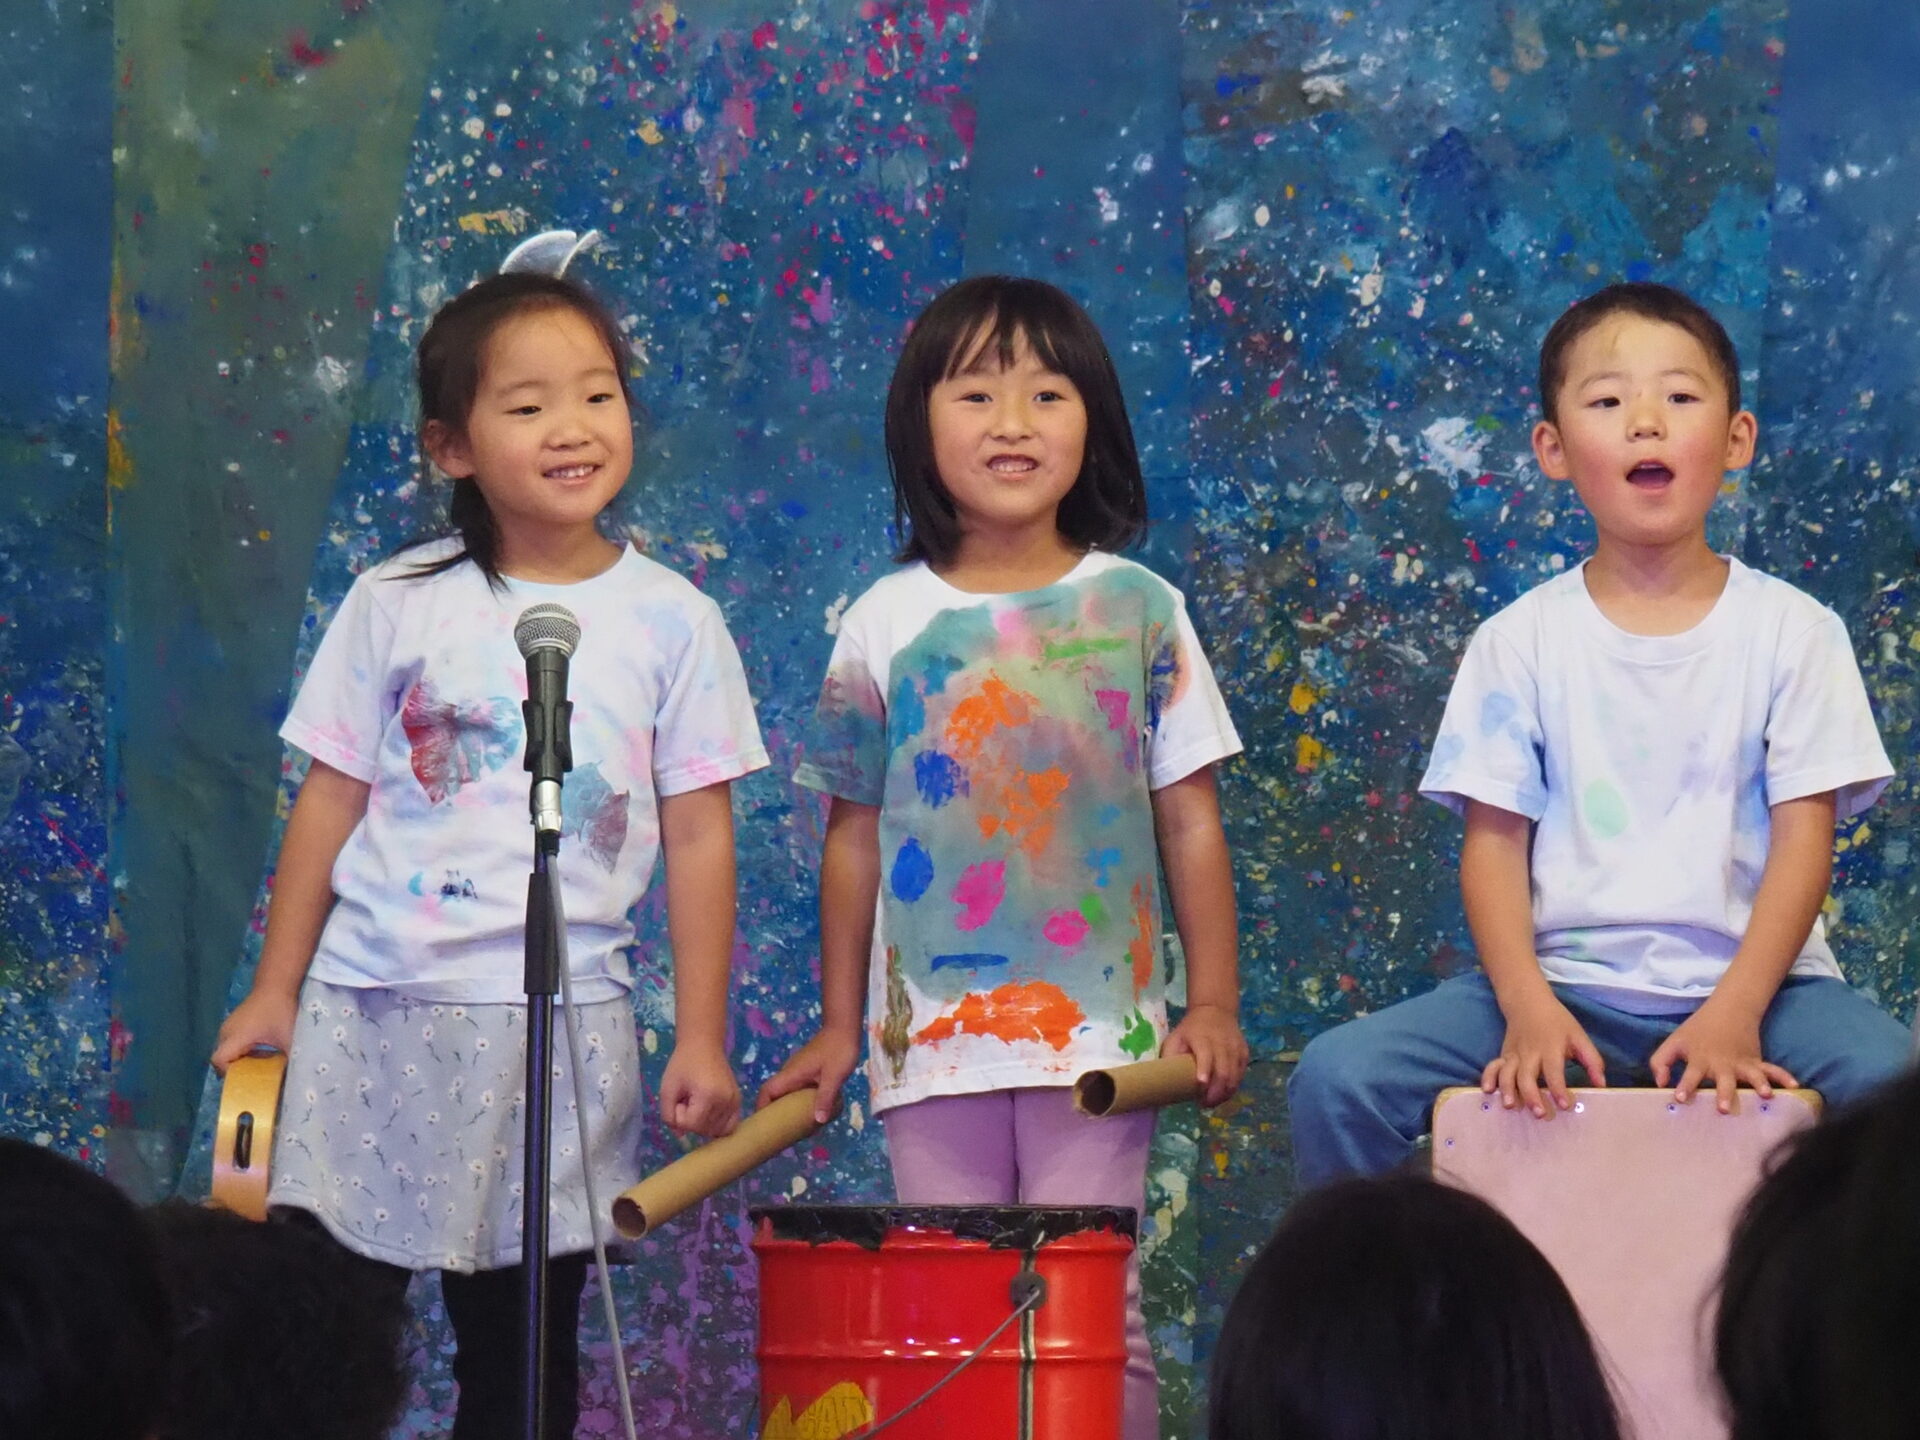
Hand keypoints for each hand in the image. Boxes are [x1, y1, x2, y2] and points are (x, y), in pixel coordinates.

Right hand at [210, 988, 297, 1072]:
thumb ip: (290, 1059)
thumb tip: (295, 1077)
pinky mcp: (235, 1022)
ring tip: (259, 1068)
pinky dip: (243, 1051)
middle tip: (253, 1079)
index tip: (247, 1080)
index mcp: (235, 1036)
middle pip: (222, 1058)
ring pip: (228, 1050)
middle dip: (237, 1070)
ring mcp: (229, 1025)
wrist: (277, 983)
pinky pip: (233, 1042)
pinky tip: (261, 1053)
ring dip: (240, 1060)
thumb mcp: (289, 1038)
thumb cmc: (282, 1010)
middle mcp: (226, 1032)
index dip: (229, 1074)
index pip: (219, 1061)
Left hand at [658, 1040, 741, 1137]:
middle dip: (690, 1120)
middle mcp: (726, 1101)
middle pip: (704, 1130)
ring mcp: (735, 1102)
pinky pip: (730, 1126)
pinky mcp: (738, 1102)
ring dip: (703, 1124)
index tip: (679, 1099)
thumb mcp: (667, 1089)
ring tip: (697, 1105)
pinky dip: (718, 1126)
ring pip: (716, 1131)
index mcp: (708, 1096)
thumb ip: (668, 1116)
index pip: (691, 1125)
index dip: (679, 1117)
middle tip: (687, 1100)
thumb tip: (680, 1135)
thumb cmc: (683, 1064)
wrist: (704, 1045)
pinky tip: (709, 1115)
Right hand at [757, 1028, 860, 1124]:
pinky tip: (809, 1112)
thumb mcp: (834, 1076)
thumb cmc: (838, 1050)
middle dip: (775, 1113)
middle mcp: (790, 1073)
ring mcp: (798, 1071)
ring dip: (788, 1108)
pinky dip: (798, 1101)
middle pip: (774, 1095)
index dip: (762, 1108)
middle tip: (782, 1133)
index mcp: (791, 1074)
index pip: (767, 1091)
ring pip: (786, 1093)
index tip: (764, 1125)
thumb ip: (825, 1098)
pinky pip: (797, 1089)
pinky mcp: (806, 1070)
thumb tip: (818, 1121)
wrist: (844, 1028)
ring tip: (795, 1128)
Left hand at [1163, 1004, 1248, 1107]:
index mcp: (1202, 1038)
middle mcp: (1222, 1043)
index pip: (1205, 1056)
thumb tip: (1163, 1079)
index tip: (1201, 1085)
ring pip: (1235, 1076)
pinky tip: (1223, 1094)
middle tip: (1204, 1104)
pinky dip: (1233, 1087)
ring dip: (1224, 1093)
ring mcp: (1236, 1048)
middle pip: (1223, 1071)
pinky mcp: (1244, 1053)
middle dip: (1215, 1092)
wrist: (1215, 1011)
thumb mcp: (1176, 1037)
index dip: (1204, 1070)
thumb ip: (1171, 1056)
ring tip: (1213, 1103)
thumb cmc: (1191, 1029)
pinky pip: (1241, 1074)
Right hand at [1482, 993, 1607, 1118]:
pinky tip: (1488, 1091)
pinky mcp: (1504, 1055)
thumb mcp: (1579, 1036)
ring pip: (1507, 1073)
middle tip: (1539, 1113)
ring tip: (1511, 1106)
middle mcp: (1529, 1053)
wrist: (1528, 1002)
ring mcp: (1513, 1054)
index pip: (1554, 1071)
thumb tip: (1601, 1084)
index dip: (1558, 1088)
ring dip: (1508, 1089)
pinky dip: (1488, 1077)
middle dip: (1531, 1095)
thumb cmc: (1557, 1022)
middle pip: (1526, 1075)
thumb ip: (1592, 1060)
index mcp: (1550, 1048)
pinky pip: (1493, 1066)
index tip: (1564, 1105)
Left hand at [1650, 1001, 1796, 1113]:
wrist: (1727, 1010)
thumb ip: (1660, 1062)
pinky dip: (1784, 1076)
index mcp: (1699, 1060)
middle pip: (1722, 1080)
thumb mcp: (1674, 1042)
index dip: (1684, 1085)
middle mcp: (1722, 1064)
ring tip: (1766, 1095)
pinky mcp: (1756, 1061)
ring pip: (1752, 1075)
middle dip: (1722, 1093)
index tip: (1679, 1097)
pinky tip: (1795, 1086)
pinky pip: (1772, 1069)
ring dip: (1758, 1084)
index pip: (1690, 1074)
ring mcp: (1741, 1063)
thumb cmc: (1696, 1032)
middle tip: (1722, 1108)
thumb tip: (1660, 1084)